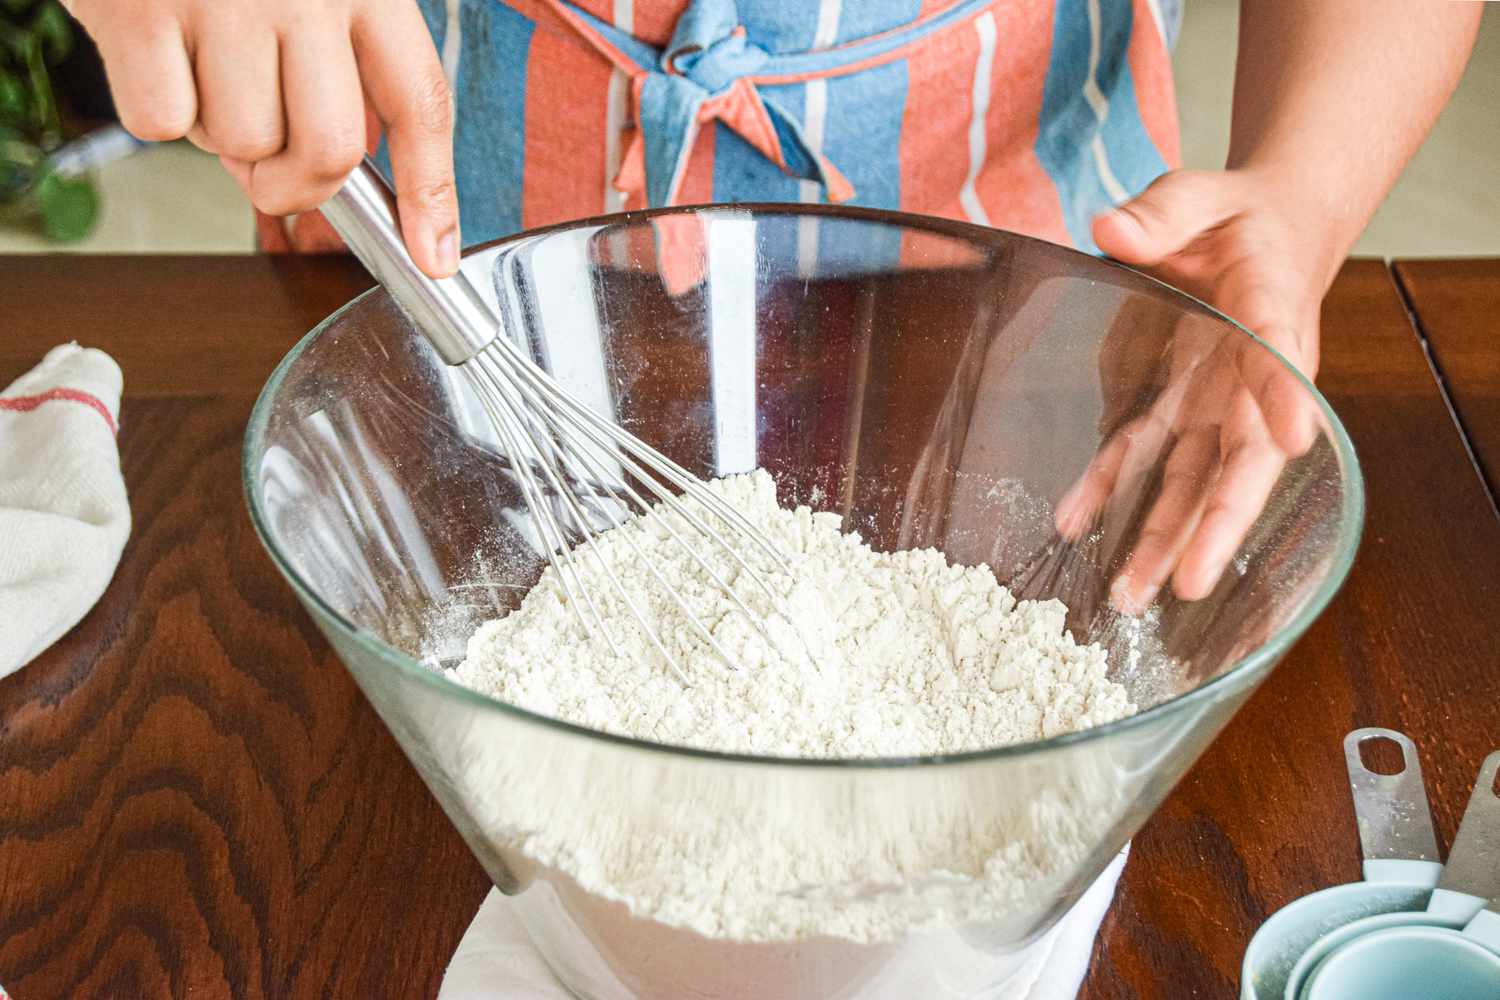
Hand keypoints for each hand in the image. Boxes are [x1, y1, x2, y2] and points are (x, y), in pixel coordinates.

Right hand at [64, 0, 458, 276]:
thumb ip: (336, 70)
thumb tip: (327, 180)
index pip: (421, 104)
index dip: (432, 193)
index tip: (433, 255)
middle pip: (329, 150)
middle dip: (295, 183)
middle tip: (265, 164)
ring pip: (245, 144)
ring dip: (219, 134)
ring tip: (204, 67)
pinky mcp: (143, 8)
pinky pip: (163, 122)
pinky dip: (157, 107)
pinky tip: (158, 51)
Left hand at [1055, 168, 1329, 612]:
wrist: (1253, 236)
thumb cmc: (1231, 217)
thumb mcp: (1198, 195)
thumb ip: (1160, 213)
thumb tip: (1111, 228)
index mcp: (1269, 309)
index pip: (1283, 352)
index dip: (1285, 394)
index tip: (1293, 436)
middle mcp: (1248, 375)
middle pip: (1243, 456)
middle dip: (1218, 522)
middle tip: (1194, 580)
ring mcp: (1213, 401)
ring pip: (1193, 480)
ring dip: (1163, 540)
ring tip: (1132, 596)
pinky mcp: (1175, 408)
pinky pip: (1142, 459)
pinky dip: (1110, 493)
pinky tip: (1075, 525)